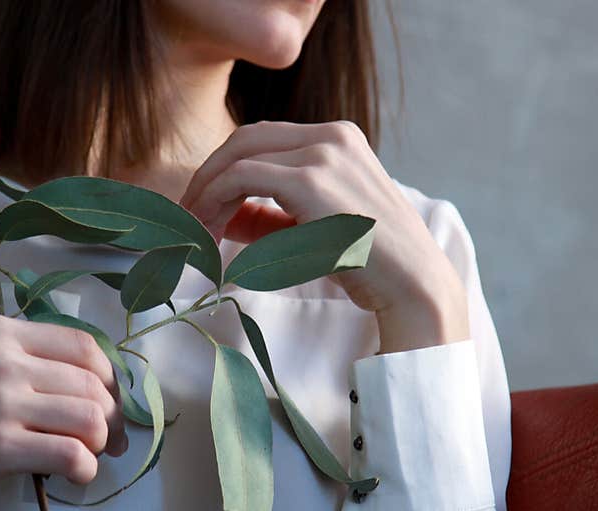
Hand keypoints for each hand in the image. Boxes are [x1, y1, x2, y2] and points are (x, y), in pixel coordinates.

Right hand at [0, 314, 126, 510]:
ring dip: (102, 443)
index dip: (110, 379)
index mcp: (1, 332)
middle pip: (94, 384)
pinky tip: (76, 475)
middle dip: (114, 417)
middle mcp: (5, 359)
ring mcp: (1, 400)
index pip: (85, 347)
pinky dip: (86, 468)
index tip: (111, 402)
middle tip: (111, 440)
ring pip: (90, 417)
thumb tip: (83, 385)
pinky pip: (71, 453)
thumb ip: (20, 360)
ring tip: (90, 457)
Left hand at [180, 120, 469, 353]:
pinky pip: (241, 179)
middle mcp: (332, 136)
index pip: (263, 141)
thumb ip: (268, 217)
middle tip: (186, 215)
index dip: (224, 170)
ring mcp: (324, 153)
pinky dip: (216, 201)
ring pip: (238, 156)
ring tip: (194, 230)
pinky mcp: (312, 179)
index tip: (202, 206)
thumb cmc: (367, 264)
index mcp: (338, 140)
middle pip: (245, 139)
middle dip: (208, 175)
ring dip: (207, 192)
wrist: (412, 285)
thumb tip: (221, 217)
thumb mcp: (311, 230)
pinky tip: (209, 231)